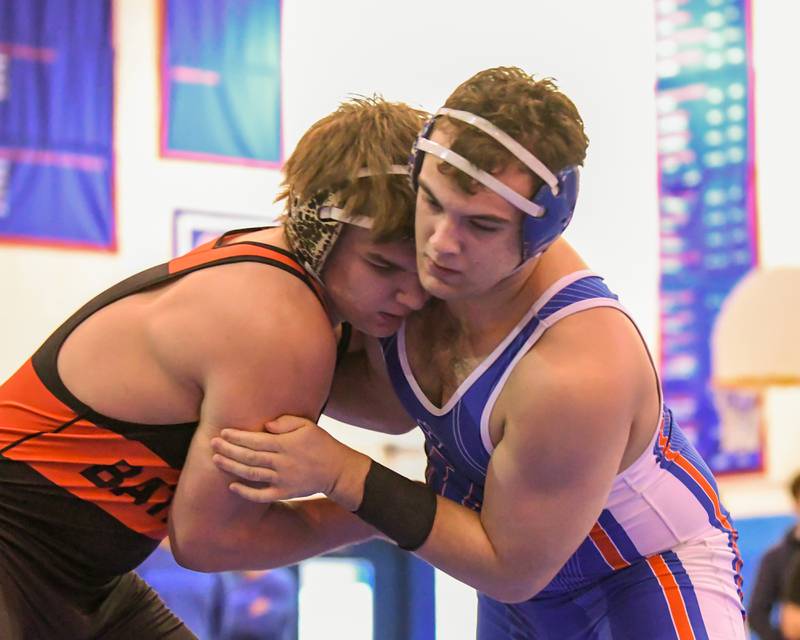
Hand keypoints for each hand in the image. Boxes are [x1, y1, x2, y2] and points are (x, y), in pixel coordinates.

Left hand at [210, 415, 367, 507]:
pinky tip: (231, 486)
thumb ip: (286, 422)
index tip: (223, 432)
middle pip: (249, 456)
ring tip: (216, 460)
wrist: (338, 471)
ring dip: (231, 467)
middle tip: (212, 444)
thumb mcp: (308, 426)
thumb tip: (265, 426)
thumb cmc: (322, 444)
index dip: (237, 436)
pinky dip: (245, 492)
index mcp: (286, 444)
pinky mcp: (284, 493)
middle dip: (229, 450)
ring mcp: (282, 479)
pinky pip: (261, 495)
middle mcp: (282, 462)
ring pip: (251, 474)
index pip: (255, 440)